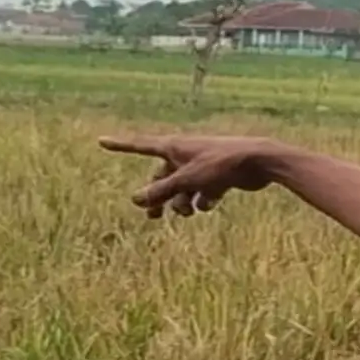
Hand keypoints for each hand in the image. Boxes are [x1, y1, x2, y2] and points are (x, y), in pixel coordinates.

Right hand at [99, 133, 284, 217]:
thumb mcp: (187, 179)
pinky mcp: (216, 176)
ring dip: (181, 203)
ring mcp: (201, 166)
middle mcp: (185, 154)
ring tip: (189, 211)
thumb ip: (161, 191)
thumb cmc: (221, 164)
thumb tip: (136, 199)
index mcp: (174, 146)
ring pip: (181, 190)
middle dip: (158, 198)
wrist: (258, 161)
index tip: (101, 141)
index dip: (120, 145)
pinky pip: (200, 193)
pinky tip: (212, 200)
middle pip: (161, 178)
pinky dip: (203, 200)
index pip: (140, 146)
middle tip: (154, 218)